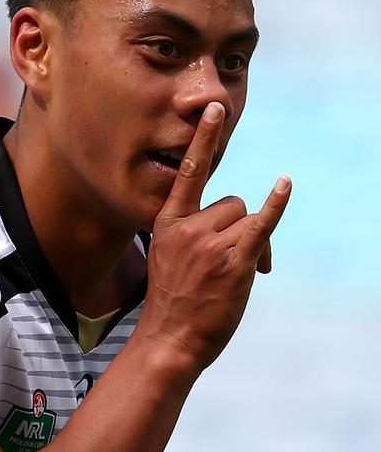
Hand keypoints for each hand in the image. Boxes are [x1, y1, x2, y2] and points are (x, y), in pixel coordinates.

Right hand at [136, 101, 290, 371]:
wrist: (168, 341)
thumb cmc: (171, 304)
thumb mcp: (168, 260)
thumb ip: (191, 234)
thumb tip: (239, 223)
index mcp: (166, 224)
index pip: (187, 174)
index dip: (203, 140)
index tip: (214, 110)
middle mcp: (188, 229)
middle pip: (231, 203)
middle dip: (239, 226)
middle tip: (235, 261)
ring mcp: (211, 245)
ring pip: (248, 219)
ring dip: (254, 242)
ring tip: (241, 274)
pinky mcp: (233, 263)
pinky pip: (260, 226)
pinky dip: (275, 206)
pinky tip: (284, 186)